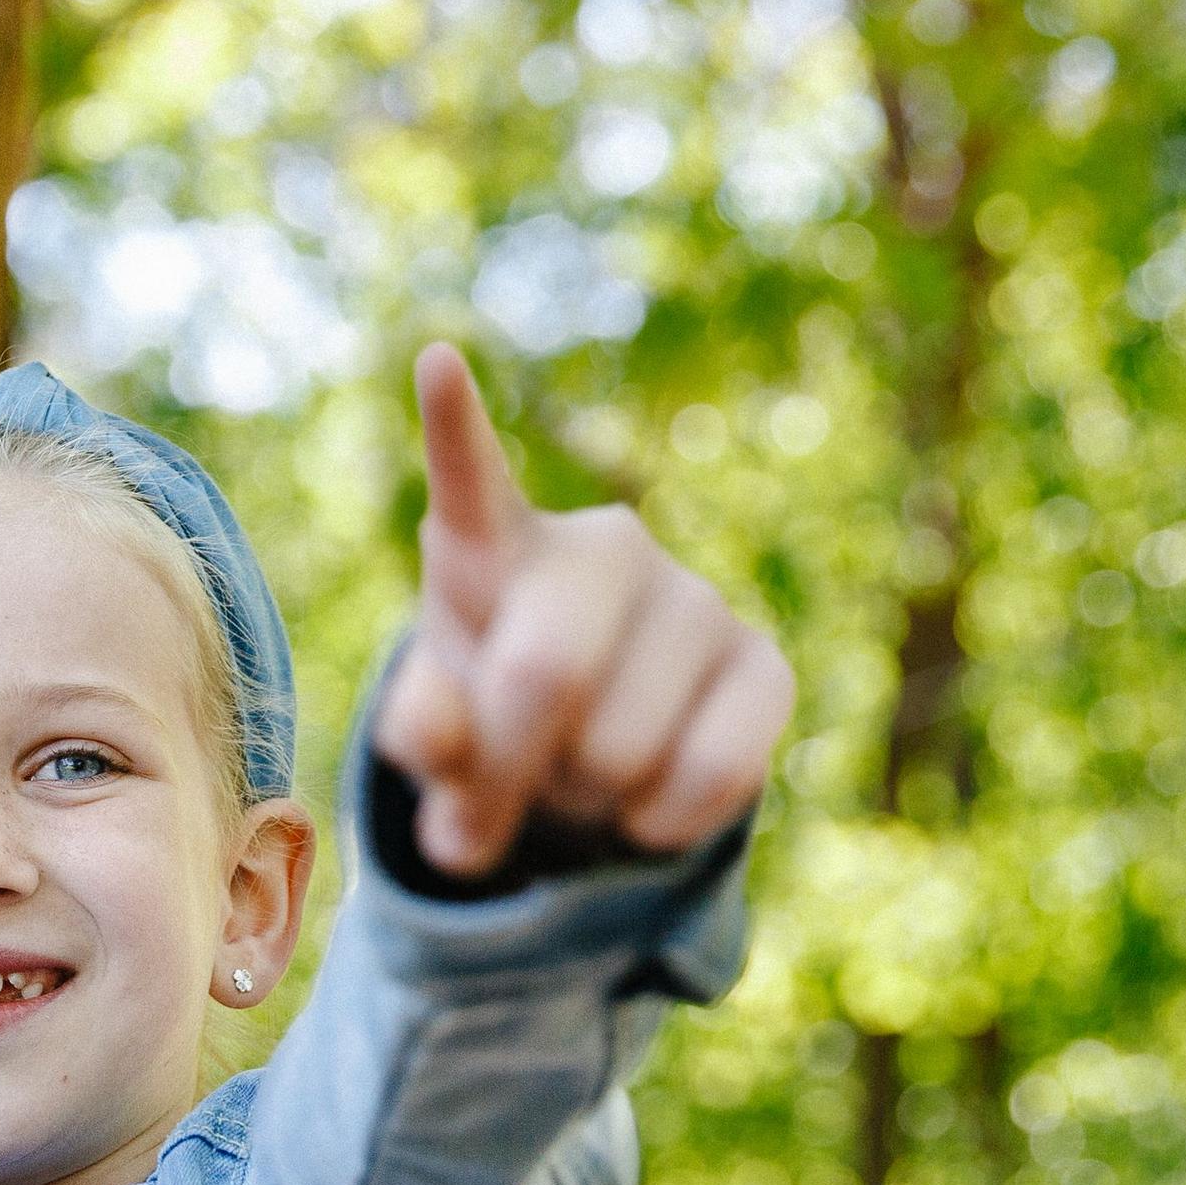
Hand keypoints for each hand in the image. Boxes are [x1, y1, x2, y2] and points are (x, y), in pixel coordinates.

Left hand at [376, 343, 795, 875]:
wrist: (582, 756)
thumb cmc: (487, 719)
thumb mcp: (436, 731)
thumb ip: (419, 734)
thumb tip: (427, 739)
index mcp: (492, 546)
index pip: (468, 477)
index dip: (452, 427)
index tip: (433, 362)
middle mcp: (601, 546)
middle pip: (543, 675)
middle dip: (512, 766)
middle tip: (501, 791)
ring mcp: (692, 597)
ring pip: (622, 750)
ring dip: (584, 798)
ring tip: (578, 769)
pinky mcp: (766, 663)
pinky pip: (710, 776)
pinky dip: (658, 823)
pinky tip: (642, 800)